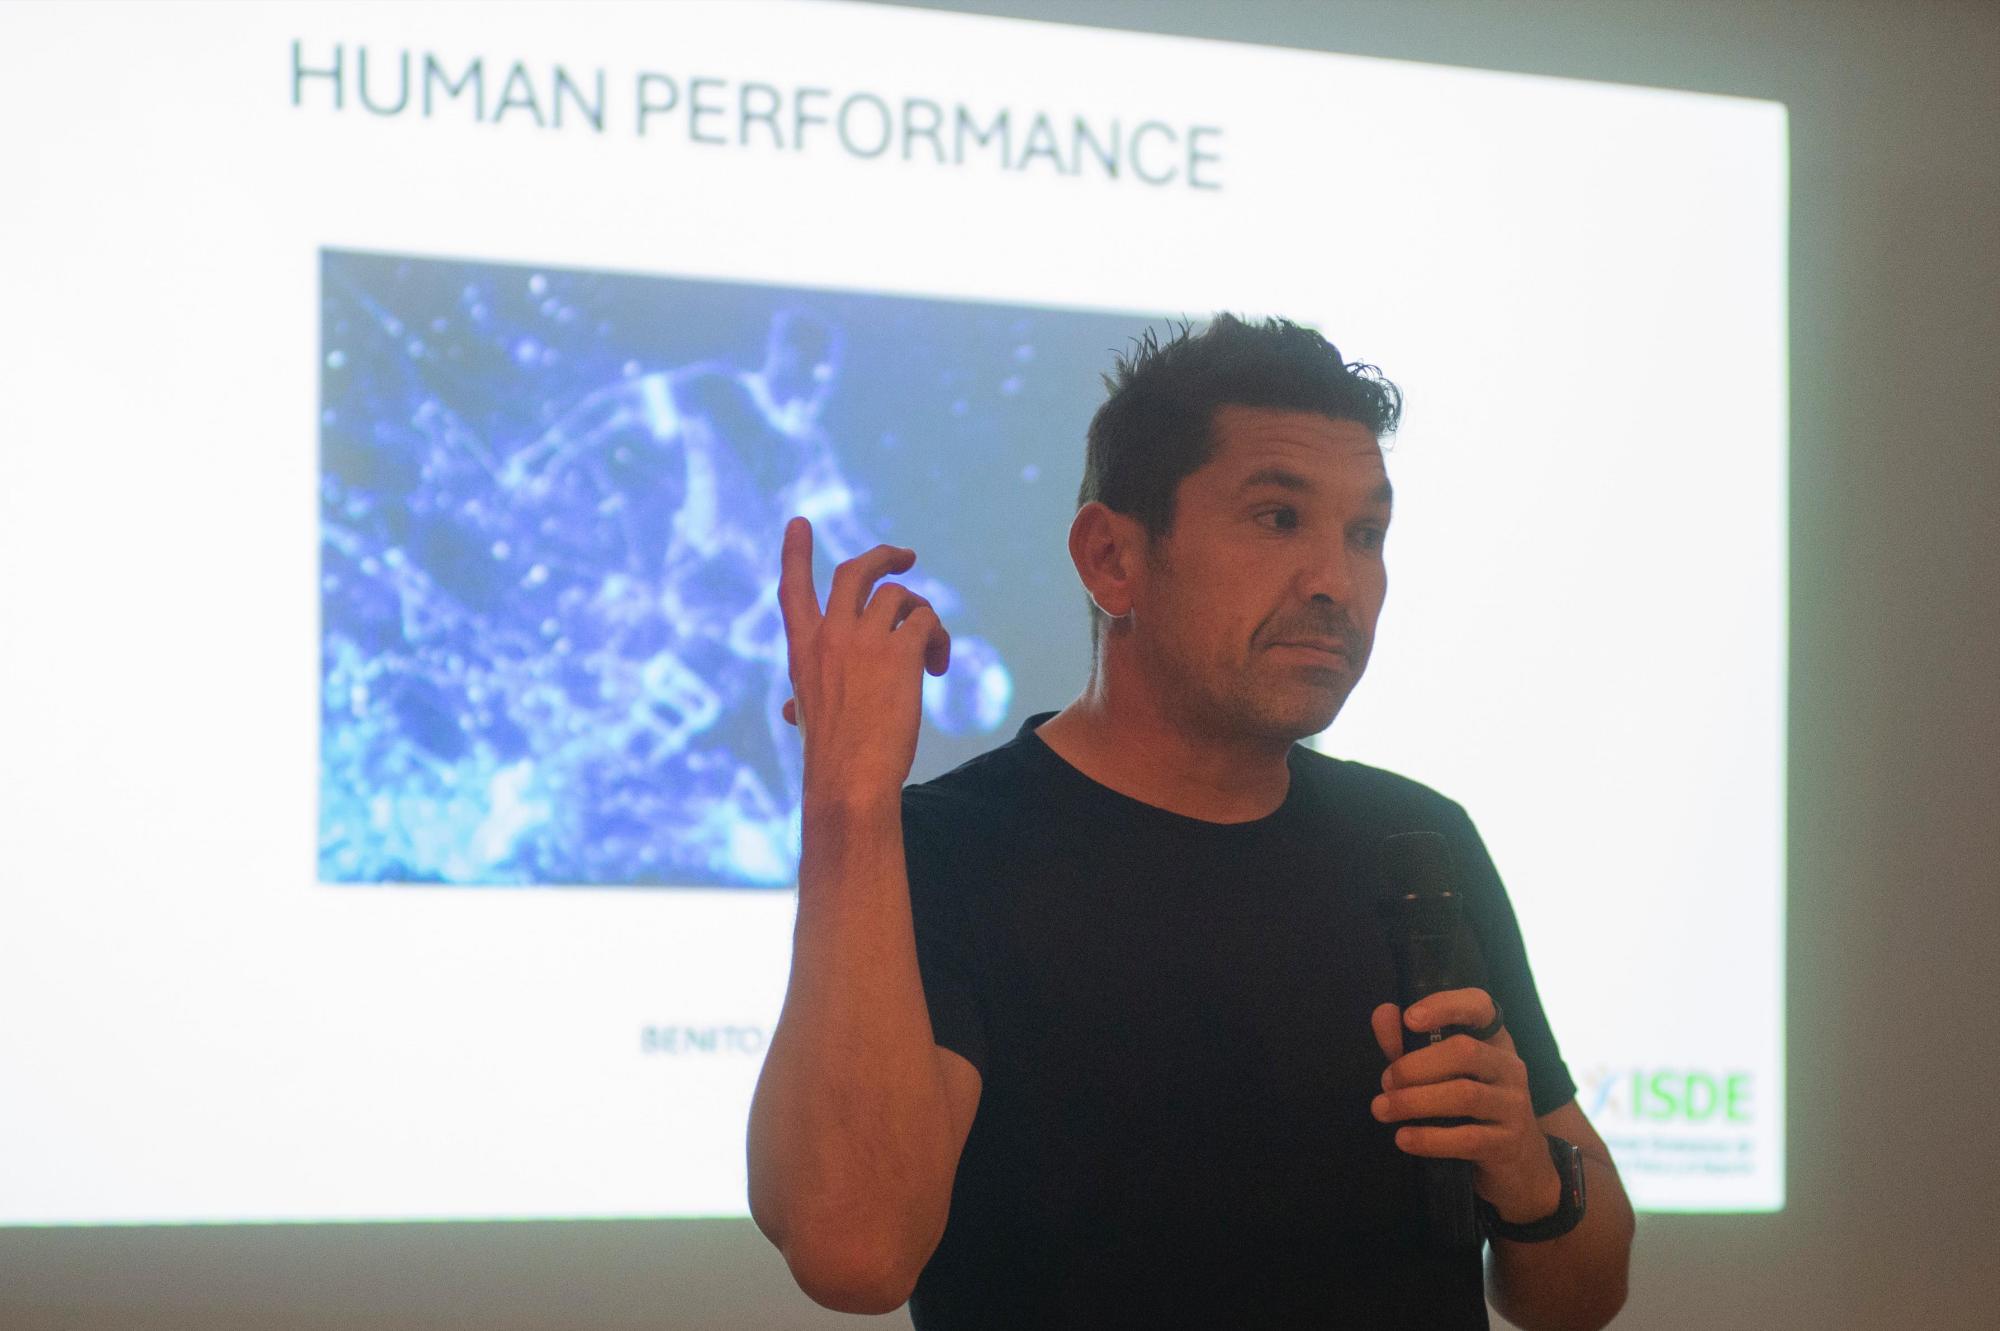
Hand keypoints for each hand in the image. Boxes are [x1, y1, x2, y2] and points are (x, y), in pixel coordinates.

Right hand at [776, 516, 951, 801]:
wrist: (851, 778)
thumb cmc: (830, 758)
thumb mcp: (806, 719)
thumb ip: (799, 702)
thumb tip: (787, 710)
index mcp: (803, 650)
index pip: (793, 589)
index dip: (796, 553)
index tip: (799, 523)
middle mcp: (830, 635)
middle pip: (856, 572)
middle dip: (883, 557)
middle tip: (906, 557)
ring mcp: (865, 639)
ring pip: (899, 596)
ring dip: (921, 614)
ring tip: (930, 651)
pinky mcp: (900, 650)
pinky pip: (927, 621)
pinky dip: (939, 638)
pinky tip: (938, 668)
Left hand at [1369, 989, 1559, 1224]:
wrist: (1518, 1169)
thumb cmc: (1470, 1113)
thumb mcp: (1439, 1076)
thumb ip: (1408, 1046)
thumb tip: (1383, 1012)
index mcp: (1493, 1042)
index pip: (1480, 1007)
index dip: (1446, 1005)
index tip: (1409, 1017)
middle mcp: (1510, 1068)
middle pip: (1465, 1052)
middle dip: (1415, 1066)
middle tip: (1385, 1082)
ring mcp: (1515, 1106)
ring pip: (1464, 1095)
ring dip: (1414, 1101)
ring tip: (1382, 1109)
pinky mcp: (1509, 1144)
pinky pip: (1468, 1138)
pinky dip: (1430, 1138)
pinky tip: (1403, 1138)